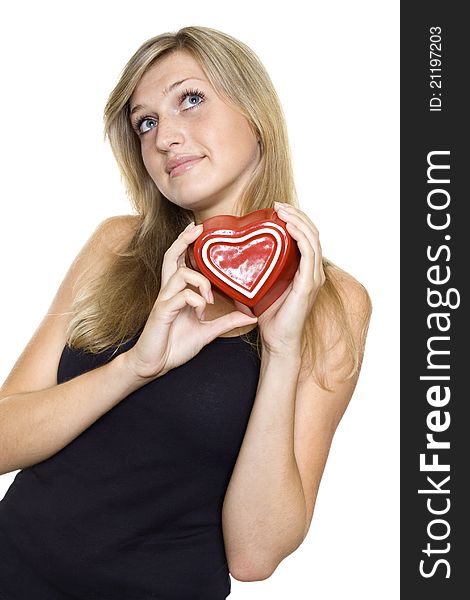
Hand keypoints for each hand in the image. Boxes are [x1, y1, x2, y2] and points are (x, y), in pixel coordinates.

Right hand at [124, 222, 257, 379]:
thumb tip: (250, 316)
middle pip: (170, 256)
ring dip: (201, 282)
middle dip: (183, 240)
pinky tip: (201, 313)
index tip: (199, 228)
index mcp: (177, 293)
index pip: (178, 260)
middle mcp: (168, 292)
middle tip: (198, 228)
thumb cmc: (175, 346)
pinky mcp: (161, 313)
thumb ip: (226, 322)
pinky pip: (181, 296)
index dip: (186, 242)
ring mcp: (164, 301)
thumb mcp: (207, 332)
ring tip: (210, 301)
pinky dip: (196, 301)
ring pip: (180, 275)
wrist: (154, 365)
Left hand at [244, 202, 325, 356]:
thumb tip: (235, 256)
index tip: (277, 209)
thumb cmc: (268, 316)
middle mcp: (313, 271)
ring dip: (298, 221)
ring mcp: (313, 277)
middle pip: (312, 232)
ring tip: (282, 211)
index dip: (295, 219)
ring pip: (312, 239)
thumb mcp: (262, 285)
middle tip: (278, 205)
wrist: (277, 340)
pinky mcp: (308, 284)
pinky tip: (289, 227)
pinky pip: (308, 254)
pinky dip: (300, 237)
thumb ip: (257, 270)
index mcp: (304, 270)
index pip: (306, 236)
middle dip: (296, 214)